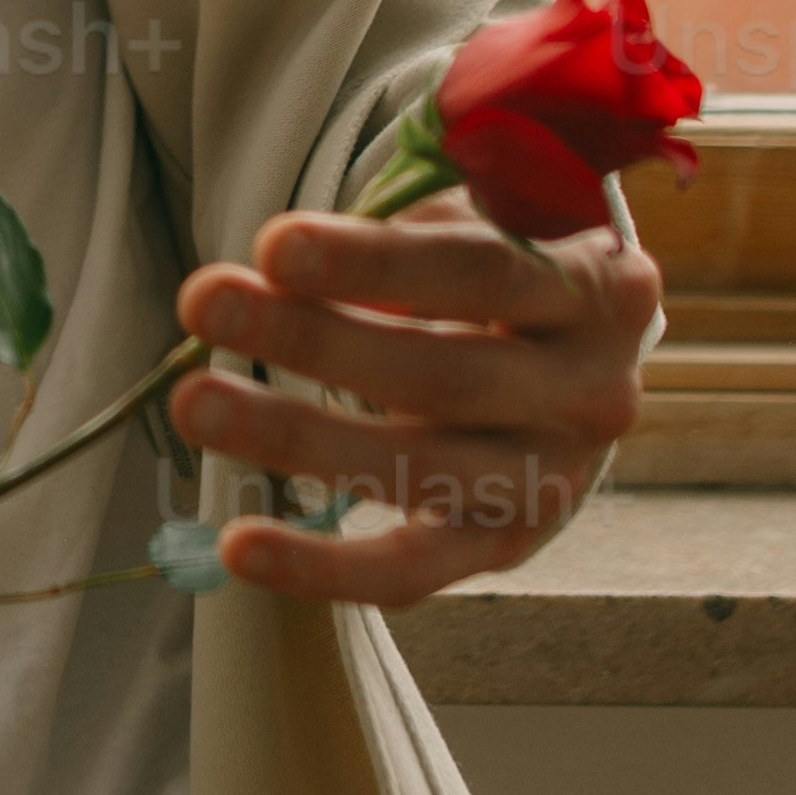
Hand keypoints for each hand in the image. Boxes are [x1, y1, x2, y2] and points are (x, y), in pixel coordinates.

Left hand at [168, 187, 657, 605]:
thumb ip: (420, 223)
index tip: (272, 244)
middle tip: (204, 302)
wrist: (581, 370)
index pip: (480, 271)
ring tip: (195, 401)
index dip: (373, 263)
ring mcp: (555, 480)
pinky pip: (412, 571)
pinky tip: (239, 545)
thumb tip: (292, 256)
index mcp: (600, 288)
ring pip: (419, 469)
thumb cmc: (511, 273)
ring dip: (296, 437)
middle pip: (442, 373)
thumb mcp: (496, 223)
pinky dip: (322, 565)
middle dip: (313, 339)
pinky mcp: (508, 548)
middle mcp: (592, 391)